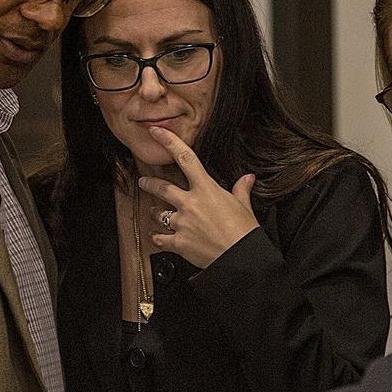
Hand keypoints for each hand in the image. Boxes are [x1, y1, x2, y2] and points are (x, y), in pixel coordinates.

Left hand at [139, 126, 258, 268]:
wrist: (240, 259)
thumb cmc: (244, 233)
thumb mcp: (244, 207)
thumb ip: (241, 190)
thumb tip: (248, 179)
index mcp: (206, 190)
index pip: (185, 158)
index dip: (169, 141)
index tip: (156, 132)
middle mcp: (190, 204)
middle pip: (162, 188)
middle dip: (149, 184)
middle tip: (143, 182)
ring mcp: (182, 223)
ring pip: (159, 214)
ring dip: (155, 213)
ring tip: (152, 213)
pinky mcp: (179, 243)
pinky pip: (161, 239)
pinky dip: (158, 238)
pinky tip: (157, 238)